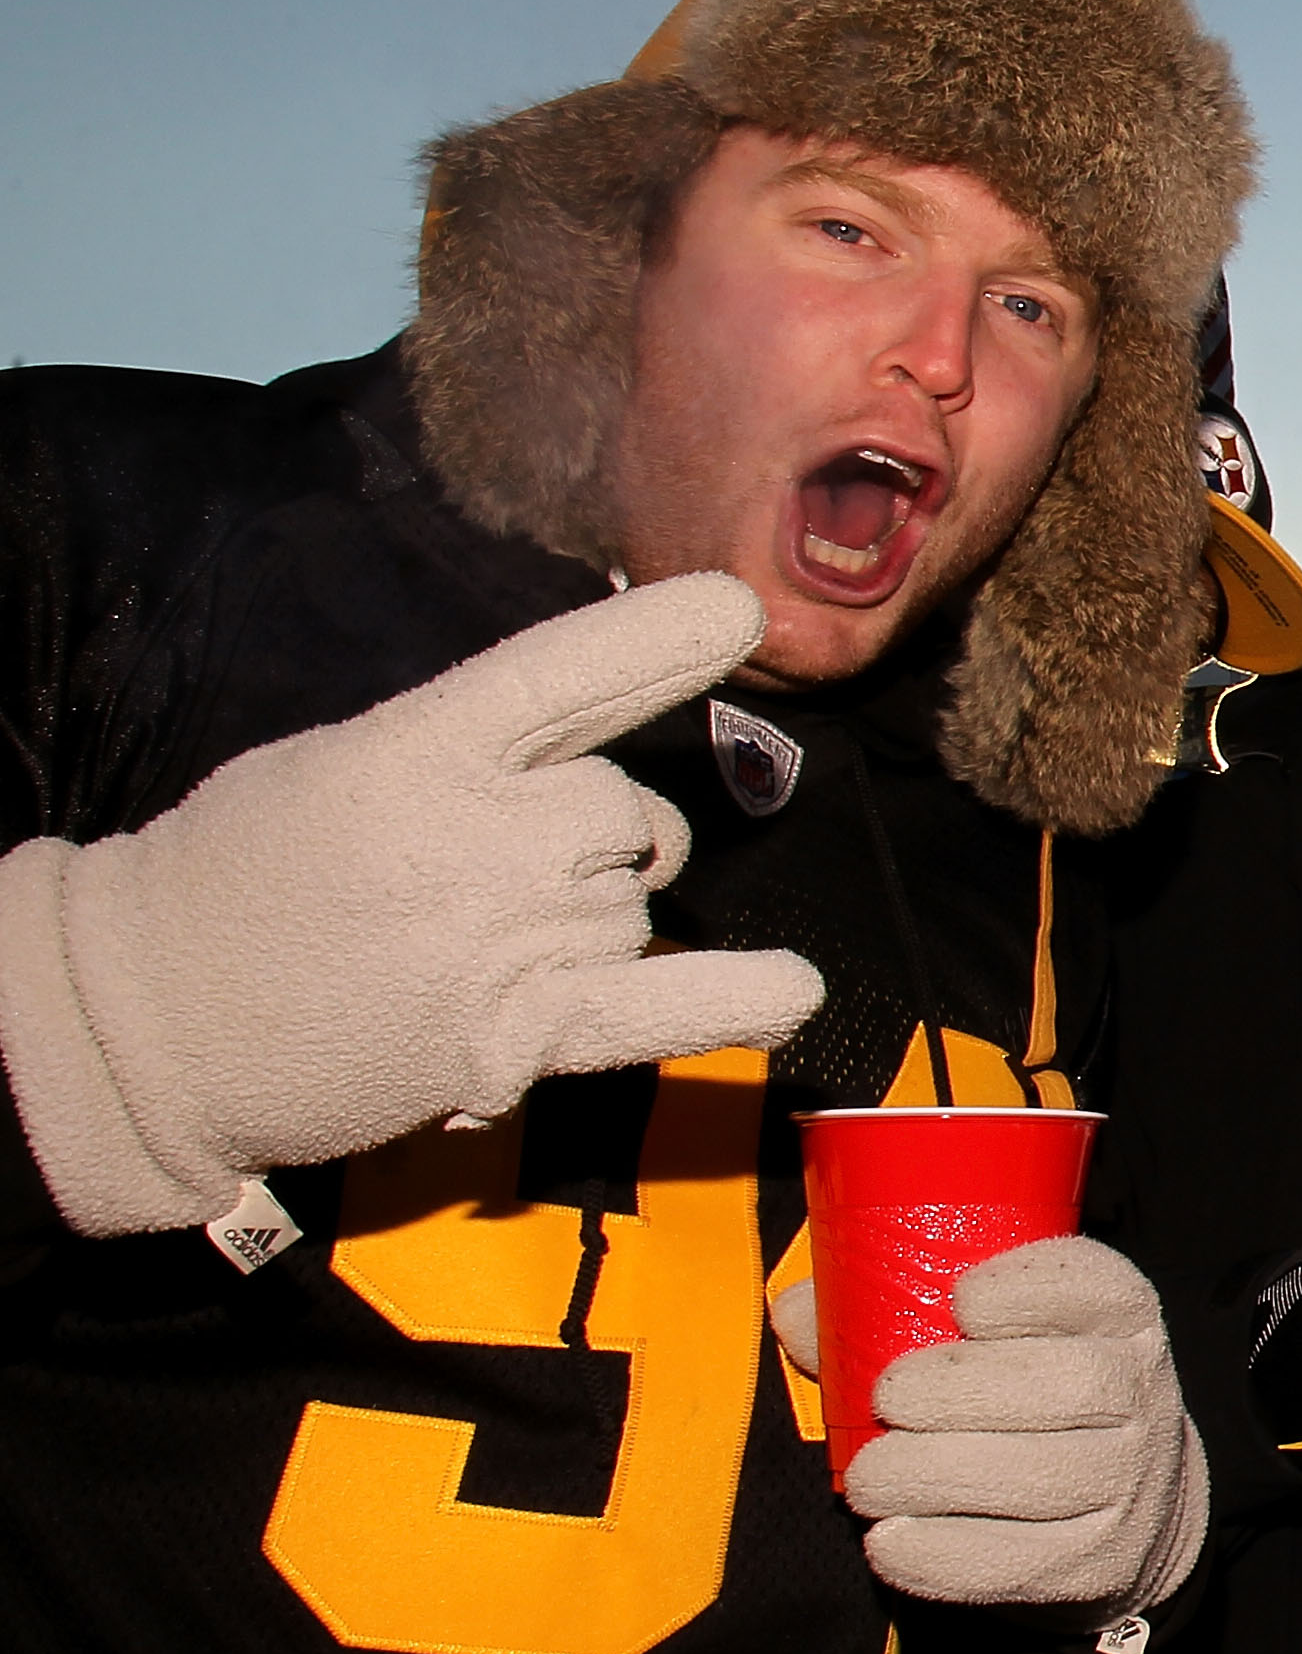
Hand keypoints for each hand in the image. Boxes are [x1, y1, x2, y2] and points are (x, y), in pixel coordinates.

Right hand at [0, 573, 824, 1238]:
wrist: (157, 1019)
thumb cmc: (246, 877)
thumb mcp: (342, 763)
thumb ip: (470, 749)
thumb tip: (591, 751)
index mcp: (421, 748)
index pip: (570, 673)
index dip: (660, 639)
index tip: (737, 612)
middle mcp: (481, 839)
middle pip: (624, 812)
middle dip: (598, 835)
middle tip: (502, 871)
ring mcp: (507, 941)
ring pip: (635, 904)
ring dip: (592, 918)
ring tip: (477, 944)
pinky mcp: (518, 1041)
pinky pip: (664, 1009)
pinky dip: (737, 998)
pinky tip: (792, 989)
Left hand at [831, 1236, 1211, 1618]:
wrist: (1126, 1505)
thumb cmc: (1026, 1398)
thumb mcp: (992, 1340)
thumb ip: (893, 1314)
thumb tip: (796, 1311)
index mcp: (1118, 1317)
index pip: (1097, 1285)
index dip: (1030, 1290)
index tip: (959, 1300)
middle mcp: (1140, 1392)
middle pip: (1072, 1385)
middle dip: (964, 1390)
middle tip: (887, 1400)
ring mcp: (1129, 1481)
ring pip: (1046, 1476)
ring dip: (940, 1475)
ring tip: (871, 1479)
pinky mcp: (1099, 1559)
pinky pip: (1022, 1560)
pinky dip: (943, 1554)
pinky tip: (890, 1540)